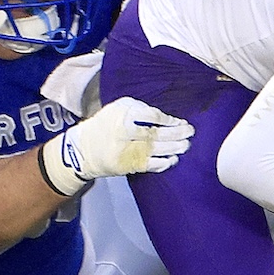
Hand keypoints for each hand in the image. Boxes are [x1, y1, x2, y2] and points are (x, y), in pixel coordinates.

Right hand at [39, 96, 192, 194]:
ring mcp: (125, 151)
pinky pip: (148, 165)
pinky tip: (173, 159)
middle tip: (190, 132)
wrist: (83, 149)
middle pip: (155, 133)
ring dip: (173, 148)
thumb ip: (140, 110)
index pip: (151, 116)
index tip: (180, 121)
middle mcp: (123, 133)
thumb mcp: (118, 108)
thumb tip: (168, 119)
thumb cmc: (106, 124)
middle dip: (176, 134)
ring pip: (154, 150)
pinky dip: (163, 163)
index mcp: (122, 115)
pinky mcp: (126, 166)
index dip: (169, 120)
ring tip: (186, 145)